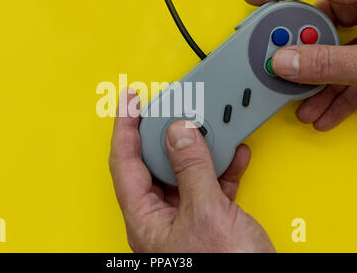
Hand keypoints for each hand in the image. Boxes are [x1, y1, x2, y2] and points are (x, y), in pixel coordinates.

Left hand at [109, 89, 274, 252]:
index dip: (124, 127)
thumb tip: (179, 132)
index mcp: (145, 218)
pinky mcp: (209, 222)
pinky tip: (232, 153)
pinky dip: (221, 167)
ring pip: (185, 173)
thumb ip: (191, 170)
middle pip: (154, 163)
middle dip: (166, 133)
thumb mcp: (206, 214)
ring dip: (198, 149)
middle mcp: (161, 218)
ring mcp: (185, 220)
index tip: (129, 101)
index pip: (124, 162)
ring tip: (206, 125)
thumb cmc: (224, 270)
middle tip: (172, 108)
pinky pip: (210, 185)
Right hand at [244, 0, 356, 130]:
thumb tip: (284, 62)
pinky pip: (351, 74)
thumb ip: (328, 63)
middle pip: (318, 25)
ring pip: (334, 55)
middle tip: (276, 67)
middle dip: (297, 53)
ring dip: (316, 84)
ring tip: (302, 104)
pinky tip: (326, 113)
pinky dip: (337, 95)